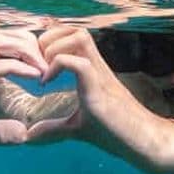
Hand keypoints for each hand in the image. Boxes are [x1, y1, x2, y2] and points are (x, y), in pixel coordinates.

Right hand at [0, 31, 47, 169]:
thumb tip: (23, 135)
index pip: (2, 44)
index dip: (28, 48)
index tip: (48, 66)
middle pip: (1, 34)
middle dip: (30, 43)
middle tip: (50, 65)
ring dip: (22, 50)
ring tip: (42, 68)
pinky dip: (10, 67)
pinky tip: (31, 76)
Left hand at [28, 26, 173, 173]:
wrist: (143, 143)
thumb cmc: (114, 134)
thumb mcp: (76, 128)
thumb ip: (54, 129)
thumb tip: (30, 136)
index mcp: (93, 70)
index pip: (73, 36)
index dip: (51, 40)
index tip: (37, 64)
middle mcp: (97, 67)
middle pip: (76, 29)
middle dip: (50, 38)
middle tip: (38, 63)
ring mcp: (100, 75)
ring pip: (80, 37)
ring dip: (55, 47)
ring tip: (44, 69)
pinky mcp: (101, 89)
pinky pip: (79, 64)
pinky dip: (58, 66)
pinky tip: (46, 83)